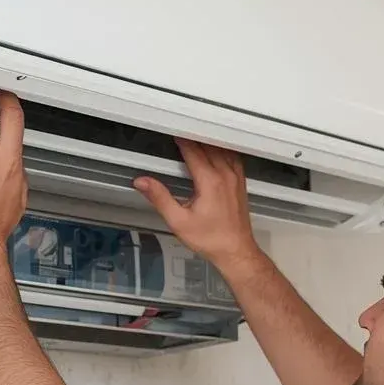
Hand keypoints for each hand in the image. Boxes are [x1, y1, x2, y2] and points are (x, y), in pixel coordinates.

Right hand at [133, 138, 259, 268]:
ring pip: (222, 148)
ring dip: (207, 142)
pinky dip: (221, 150)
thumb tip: (142, 182)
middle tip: (179, 134)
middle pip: (208, 146)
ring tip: (194, 139)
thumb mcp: (178, 221)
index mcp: (210, 181)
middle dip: (193, 138)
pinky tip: (214, 151)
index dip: (181, 140)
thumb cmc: (210, 239)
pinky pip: (232, 157)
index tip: (172, 134)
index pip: (193, 151)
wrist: (235, 250)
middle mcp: (225, 175)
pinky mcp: (240, 182)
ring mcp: (235, 177)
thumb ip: (160, 198)